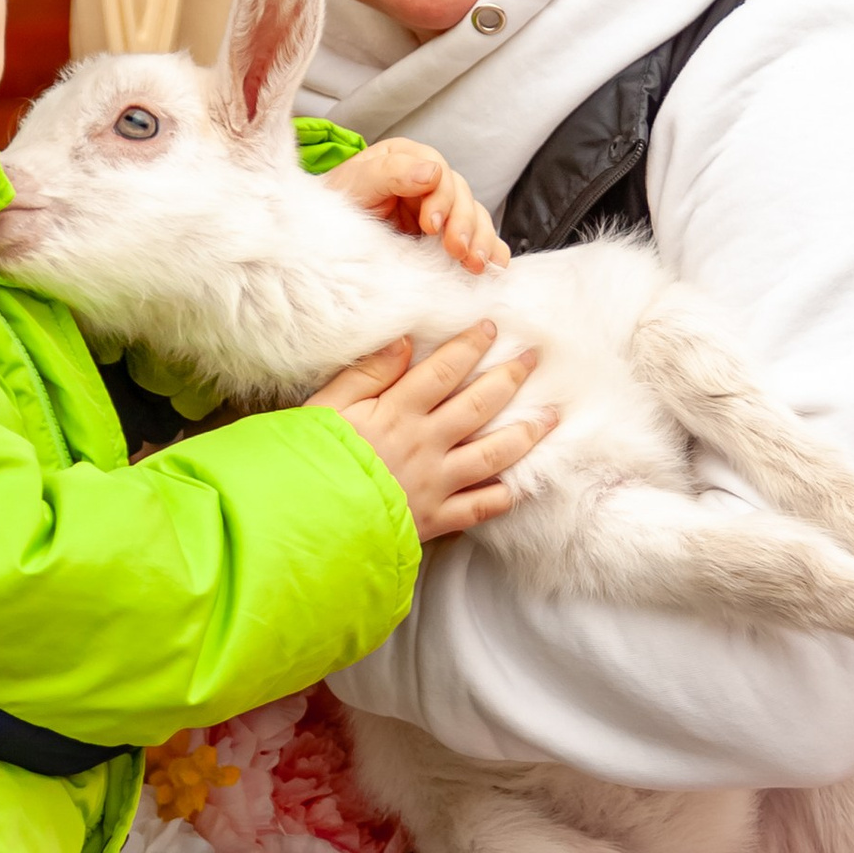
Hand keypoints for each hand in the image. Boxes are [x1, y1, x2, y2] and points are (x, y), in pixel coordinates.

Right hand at [310, 321, 553, 543]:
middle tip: (534, 358)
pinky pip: (479, 508)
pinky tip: (521, 485)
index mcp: (396, 413)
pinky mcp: (435, 520)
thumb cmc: (309, 461)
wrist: (304, 524)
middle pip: (478, 405)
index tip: (491, 328)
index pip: (444, 371)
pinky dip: (504, 496)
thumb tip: (404, 342)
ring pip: (492, 455)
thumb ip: (366, 374)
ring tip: (549, 418)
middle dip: (510, 378)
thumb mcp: (326, 407)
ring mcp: (434, 484)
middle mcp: (424, 445)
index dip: (470, 346)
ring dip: (525, 434)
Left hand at [322, 138, 507, 276]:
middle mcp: (428, 181)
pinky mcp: (446, 237)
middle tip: (458, 251)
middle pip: (462, 197)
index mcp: (407, 160)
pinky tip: (492, 267)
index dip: (442, 199)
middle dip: (464, 225)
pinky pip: (477, 240)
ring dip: (480, 241)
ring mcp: (440, 210)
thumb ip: (389, 172)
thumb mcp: (354, 185)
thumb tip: (432, 172)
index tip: (431, 226)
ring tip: (475, 265)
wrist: (321, 241)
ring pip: (475, 218)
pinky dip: (490, 252)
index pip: (439, 174)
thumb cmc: (335, 207)